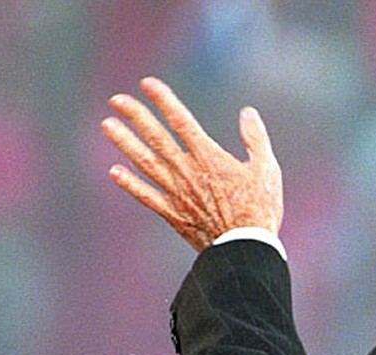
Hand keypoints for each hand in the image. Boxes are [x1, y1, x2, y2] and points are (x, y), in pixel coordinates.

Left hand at [101, 76, 282, 250]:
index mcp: (209, 157)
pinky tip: (115, 172)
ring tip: (107, 125)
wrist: (246, 248)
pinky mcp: (174, 215)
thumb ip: (255, 139)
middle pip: (156, 137)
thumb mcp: (267, 170)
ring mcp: (177, 194)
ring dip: (125, 143)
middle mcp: (187, 172)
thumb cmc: (261, 210)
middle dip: (136, 116)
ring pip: (145, 163)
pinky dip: (130, 184)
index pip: (181, 121)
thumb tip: (248, 113)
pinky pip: (147, 196)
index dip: (163, 100)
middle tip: (117, 100)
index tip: (147, 84)